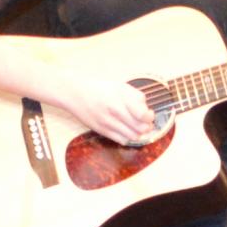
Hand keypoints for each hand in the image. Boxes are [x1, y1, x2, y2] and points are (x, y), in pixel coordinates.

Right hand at [53, 75, 167, 146]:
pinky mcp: (102, 131)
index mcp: (120, 98)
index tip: (149, 114)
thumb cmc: (100, 89)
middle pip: (140, 128)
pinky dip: (128, 137)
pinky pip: (122, 140)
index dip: (150, 116)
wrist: (76, 94)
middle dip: (147, 126)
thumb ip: (136, 96)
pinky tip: (125, 130)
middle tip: (145, 122)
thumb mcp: (120, 86)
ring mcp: (107, 123)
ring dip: (138, 133)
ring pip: (132, 136)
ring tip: (136, 126)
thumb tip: (146, 109)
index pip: (143, 114)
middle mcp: (114, 111)